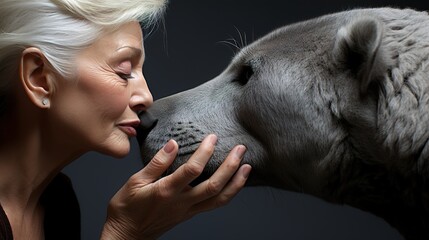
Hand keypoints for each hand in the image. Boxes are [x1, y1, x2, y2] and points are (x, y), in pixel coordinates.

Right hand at [100, 134, 251, 239]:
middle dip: (230, 167)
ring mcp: (188, 210)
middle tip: (240, 148)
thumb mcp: (135, 181)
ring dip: (236, 183)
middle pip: (214, 186)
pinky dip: (229, 194)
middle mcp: (182, 202)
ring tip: (247, 166)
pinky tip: (234, 183)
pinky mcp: (190, 214)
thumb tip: (173, 144)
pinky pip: (215, 205)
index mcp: (166, 191)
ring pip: (219, 199)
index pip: (192, 170)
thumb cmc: (127, 208)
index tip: (212, 137)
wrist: (127, 235)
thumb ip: (157, 163)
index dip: (205, 152)